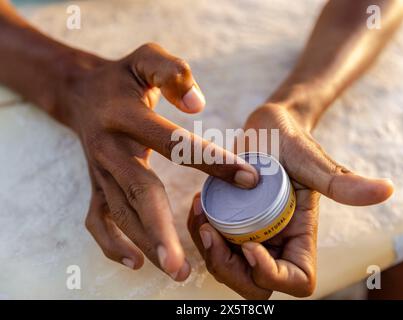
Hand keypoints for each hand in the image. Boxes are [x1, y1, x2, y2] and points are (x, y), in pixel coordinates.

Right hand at [58, 43, 257, 279]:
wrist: (81, 92)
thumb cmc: (123, 77)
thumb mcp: (146, 58)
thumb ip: (173, 72)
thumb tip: (198, 104)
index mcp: (124, 116)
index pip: (173, 143)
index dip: (211, 161)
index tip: (249, 179)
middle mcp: (108, 149)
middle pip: (139, 192)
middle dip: (161, 229)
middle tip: (185, 266)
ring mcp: (98, 172)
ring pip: (121, 214)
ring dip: (145, 244)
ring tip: (174, 272)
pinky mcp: (95, 185)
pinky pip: (98, 220)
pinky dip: (111, 244)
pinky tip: (135, 262)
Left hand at [188, 103, 392, 297]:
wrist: (267, 129)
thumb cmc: (293, 142)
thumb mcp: (313, 161)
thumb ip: (343, 181)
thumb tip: (387, 190)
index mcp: (300, 236)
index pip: (296, 281)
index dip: (272, 276)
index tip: (251, 246)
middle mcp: (276, 242)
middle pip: (253, 284)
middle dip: (227, 268)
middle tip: (210, 231)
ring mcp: (251, 234)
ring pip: (227, 267)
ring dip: (208, 251)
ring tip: (200, 215)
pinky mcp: (230, 222)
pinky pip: (212, 243)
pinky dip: (199, 232)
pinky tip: (196, 206)